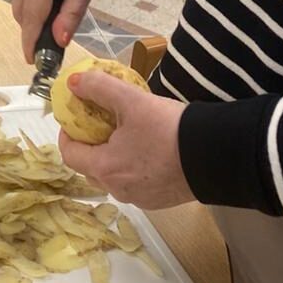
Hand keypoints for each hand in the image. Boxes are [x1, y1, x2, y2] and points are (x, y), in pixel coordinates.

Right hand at [12, 0, 107, 62]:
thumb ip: (70, 17)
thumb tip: (59, 42)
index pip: (33, 16)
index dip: (30, 41)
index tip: (31, 60)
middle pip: (21, 12)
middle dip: (31, 32)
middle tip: (46, 49)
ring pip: (18, 5)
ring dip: (30, 20)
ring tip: (49, 28)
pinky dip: (30, 8)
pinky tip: (46, 11)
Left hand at [58, 69, 192, 208]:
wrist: (216, 155)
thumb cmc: (168, 129)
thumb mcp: (130, 100)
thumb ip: (98, 87)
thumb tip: (73, 82)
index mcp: (105, 168)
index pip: (69, 154)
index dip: (67, 133)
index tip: (74, 117)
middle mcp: (118, 189)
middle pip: (89, 167)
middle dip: (89, 144)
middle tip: (99, 122)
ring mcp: (140, 198)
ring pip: (112, 176)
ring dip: (111, 156)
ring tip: (125, 132)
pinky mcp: (159, 200)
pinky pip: (134, 183)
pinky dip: (131, 166)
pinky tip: (146, 148)